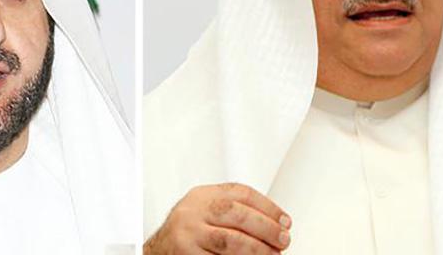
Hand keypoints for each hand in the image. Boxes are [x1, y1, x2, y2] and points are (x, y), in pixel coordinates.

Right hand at [144, 183, 291, 253]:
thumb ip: (232, 208)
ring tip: (272, 254)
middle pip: (236, 214)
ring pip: (229, 240)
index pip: (240, 193)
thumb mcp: (205, 209)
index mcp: (202, 196)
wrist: (159, 251)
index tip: (284, 220)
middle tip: (282, 239)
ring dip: (257, 249)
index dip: (267, 206)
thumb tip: (273, 221)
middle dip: (266, 227)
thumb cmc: (188, 231)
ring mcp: (189, 235)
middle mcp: (193, 213)